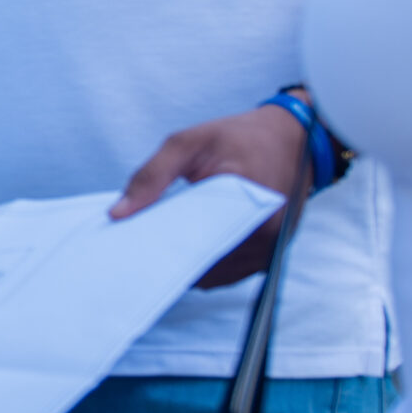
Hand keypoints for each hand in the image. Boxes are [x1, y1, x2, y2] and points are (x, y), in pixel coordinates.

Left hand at [110, 105, 309, 287]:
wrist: (294, 137)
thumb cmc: (238, 137)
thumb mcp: (188, 142)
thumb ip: (151, 175)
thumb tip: (117, 214)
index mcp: (244, 202)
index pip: (192, 243)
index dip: (160, 252)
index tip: (131, 250)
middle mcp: (264, 234)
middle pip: (204, 265)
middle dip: (171, 261)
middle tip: (139, 252)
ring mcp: (269, 250)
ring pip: (216, 275)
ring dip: (191, 266)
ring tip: (161, 248)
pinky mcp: (270, 256)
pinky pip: (230, 273)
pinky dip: (208, 265)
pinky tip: (187, 249)